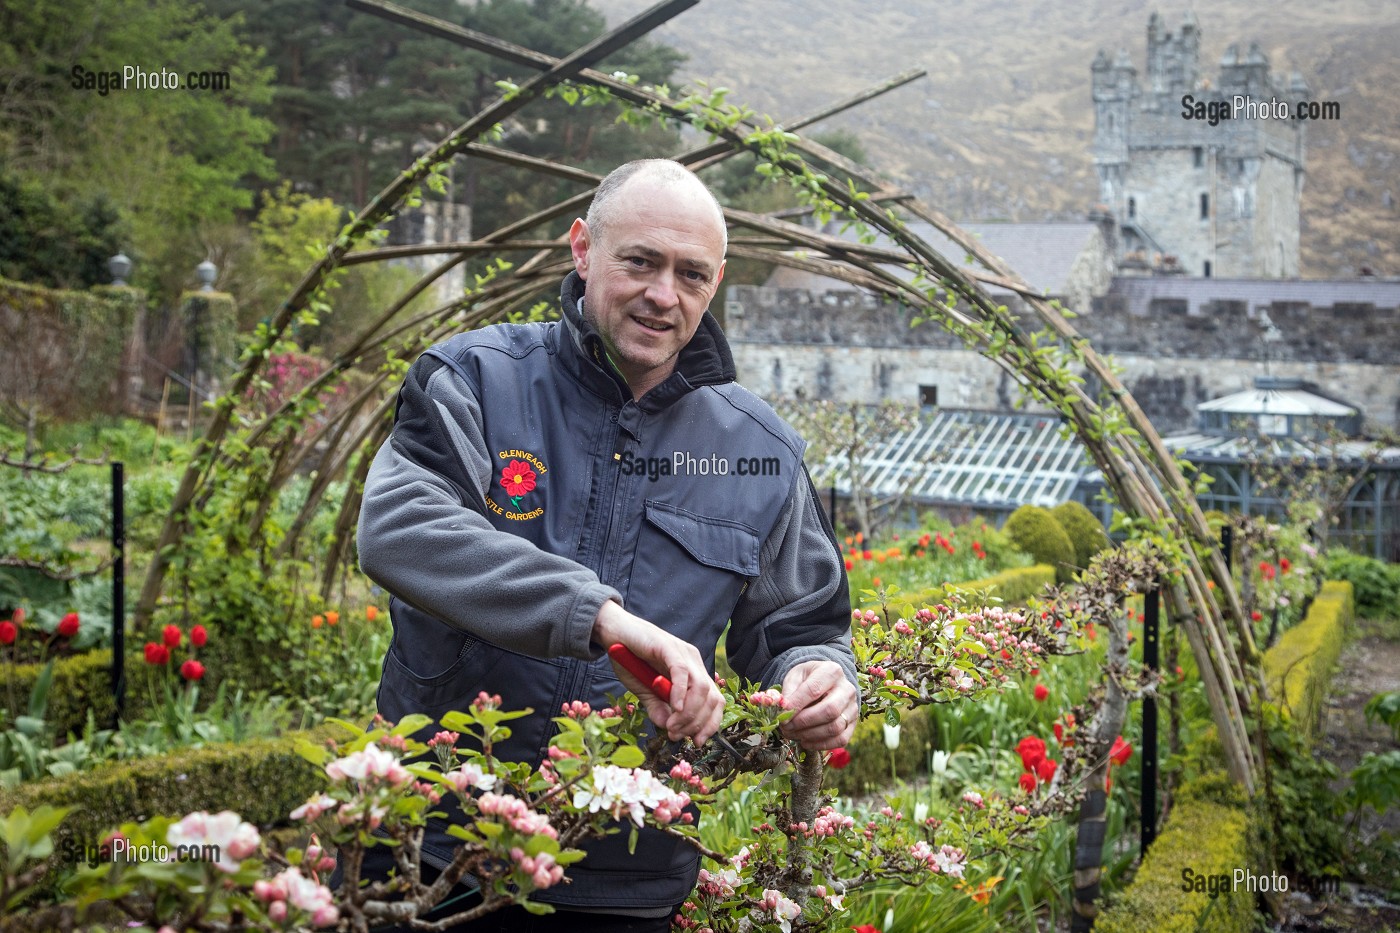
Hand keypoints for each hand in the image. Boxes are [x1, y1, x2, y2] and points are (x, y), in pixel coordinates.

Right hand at [592, 600, 723, 744]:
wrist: (613, 632)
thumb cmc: (630, 659)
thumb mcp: (645, 691)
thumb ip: (658, 708)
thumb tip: (669, 729)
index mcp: (693, 672)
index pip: (715, 701)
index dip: (710, 724)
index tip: (697, 742)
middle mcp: (694, 662)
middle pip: (712, 698)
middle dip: (697, 723)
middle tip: (676, 734)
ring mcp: (683, 653)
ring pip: (700, 688)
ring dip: (689, 713)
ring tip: (672, 726)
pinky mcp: (669, 647)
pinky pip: (682, 672)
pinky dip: (681, 693)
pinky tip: (674, 708)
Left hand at [779, 660, 857, 750]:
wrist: (825, 683)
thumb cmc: (808, 679)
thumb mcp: (795, 676)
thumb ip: (788, 691)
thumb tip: (784, 710)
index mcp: (832, 671)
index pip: (814, 689)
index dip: (796, 704)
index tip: (782, 714)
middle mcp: (847, 689)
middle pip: (830, 710)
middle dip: (804, 722)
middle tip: (786, 727)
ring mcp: (852, 708)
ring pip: (835, 727)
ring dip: (810, 735)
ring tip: (792, 733)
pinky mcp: (853, 724)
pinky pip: (840, 739)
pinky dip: (820, 744)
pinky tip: (805, 741)